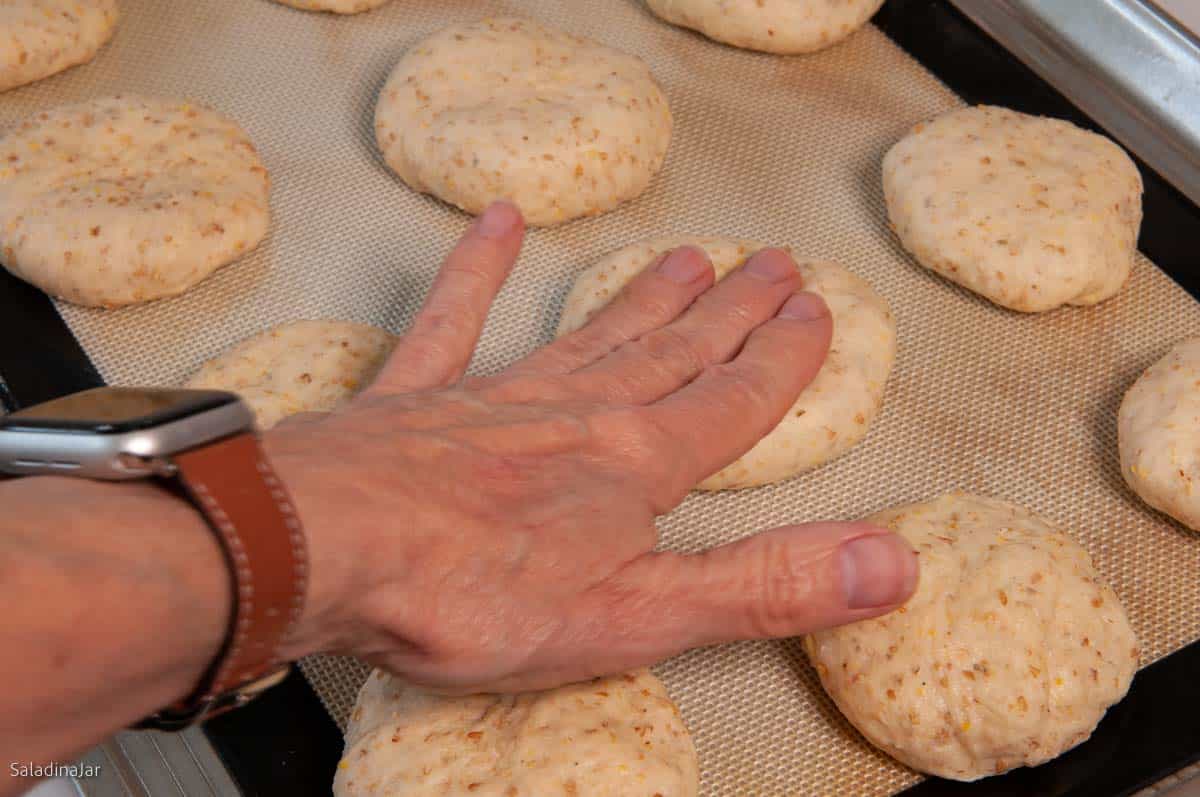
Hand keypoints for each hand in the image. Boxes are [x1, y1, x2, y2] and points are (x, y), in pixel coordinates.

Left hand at [269, 202, 917, 692]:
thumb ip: (764, 585)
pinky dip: (478, 269)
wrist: (326, 549)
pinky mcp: (415, 400)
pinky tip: (499, 222)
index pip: (731, 402)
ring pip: (590, 334)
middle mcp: (574, 413)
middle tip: (769, 262)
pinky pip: (454, 318)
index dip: (780, 360)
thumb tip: (891, 562)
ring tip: (685, 255)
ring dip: (643, 298)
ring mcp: (493, 399)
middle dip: (727, 313)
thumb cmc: (473, 594)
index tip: (815, 311)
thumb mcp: (640, 614)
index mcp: (633, 465)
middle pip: (671, 353)